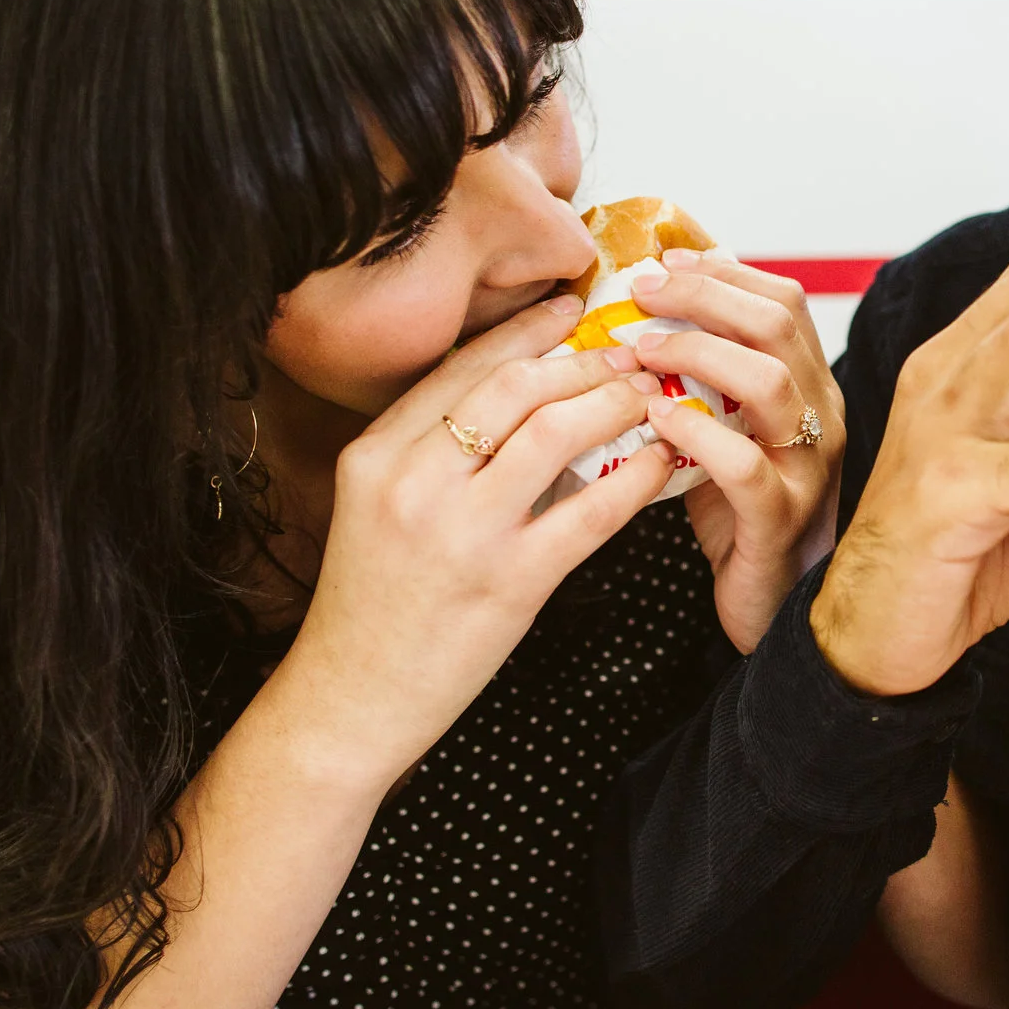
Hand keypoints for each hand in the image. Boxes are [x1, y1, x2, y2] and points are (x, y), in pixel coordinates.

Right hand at [276, 294, 677, 791]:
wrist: (348, 701)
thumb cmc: (371, 606)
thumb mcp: (376, 508)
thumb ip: (428, 454)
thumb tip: (518, 398)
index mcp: (376, 454)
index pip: (463, 365)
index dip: (527, 330)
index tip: (571, 308)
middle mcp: (414, 481)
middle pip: (517, 385)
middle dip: (585, 360)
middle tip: (629, 352)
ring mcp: (462, 532)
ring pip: (557, 432)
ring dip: (615, 404)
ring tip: (648, 396)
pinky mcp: (509, 582)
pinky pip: (591, 511)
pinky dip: (635, 477)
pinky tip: (659, 461)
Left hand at [617, 250, 843, 651]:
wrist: (773, 606)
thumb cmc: (739, 514)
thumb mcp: (727, 430)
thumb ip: (704, 379)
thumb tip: (644, 315)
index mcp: (811, 388)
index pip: (784, 303)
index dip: (724, 273)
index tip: (664, 262)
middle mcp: (820, 418)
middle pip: (777, 326)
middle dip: (702, 295)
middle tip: (639, 293)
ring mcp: (806, 469)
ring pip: (769, 382)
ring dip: (696, 352)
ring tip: (639, 350)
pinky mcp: (778, 520)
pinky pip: (744, 466)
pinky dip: (696, 433)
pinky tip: (656, 419)